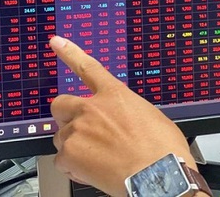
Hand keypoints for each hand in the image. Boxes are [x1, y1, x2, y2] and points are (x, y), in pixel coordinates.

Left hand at [49, 35, 195, 196]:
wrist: (158, 176)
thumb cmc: (162, 150)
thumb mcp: (151, 117)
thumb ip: (126, 111)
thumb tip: (122, 119)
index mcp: (114, 95)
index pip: (86, 67)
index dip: (69, 52)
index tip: (57, 42)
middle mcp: (92, 108)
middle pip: (61, 104)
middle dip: (65, 116)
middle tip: (79, 130)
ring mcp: (78, 130)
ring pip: (61, 137)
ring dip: (74, 146)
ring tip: (98, 158)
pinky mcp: (70, 154)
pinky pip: (62, 160)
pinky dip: (74, 167)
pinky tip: (93, 171)